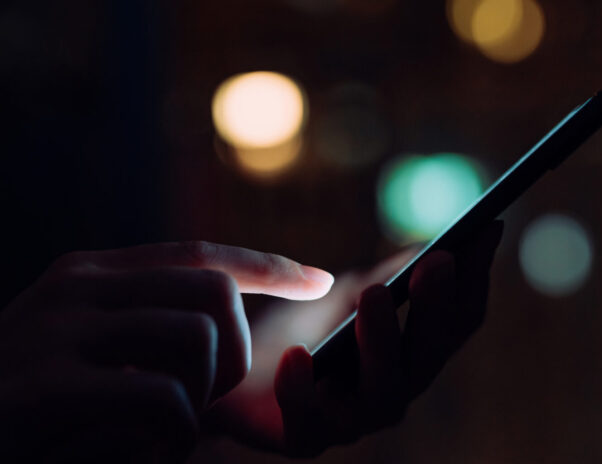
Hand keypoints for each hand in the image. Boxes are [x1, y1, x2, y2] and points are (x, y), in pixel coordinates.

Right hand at [0, 242, 332, 462]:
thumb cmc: (27, 407)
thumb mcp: (88, 354)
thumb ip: (144, 331)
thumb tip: (220, 327)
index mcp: (92, 276)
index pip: (200, 255)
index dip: (267, 267)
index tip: (318, 280)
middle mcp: (79, 288)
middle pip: (214, 292)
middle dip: (236, 350)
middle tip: (211, 397)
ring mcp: (59, 330)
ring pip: (197, 338)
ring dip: (204, 396)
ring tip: (172, 430)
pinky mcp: (47, 387)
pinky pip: (160, 396)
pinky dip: (175, 433)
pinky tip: (154, 451)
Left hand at [202, 221, 503, 456]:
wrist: (230, 364)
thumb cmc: (295, 330)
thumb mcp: (344, 295)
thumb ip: (387, 277)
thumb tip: (436, 245)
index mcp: (408, 357)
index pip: (456, 324)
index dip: (473, 281)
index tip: (483, 233)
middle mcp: (391, 392)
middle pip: (428, 356)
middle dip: (434, 307)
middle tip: (437, 261)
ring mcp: (351, 420)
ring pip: (383, 391)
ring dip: (382, 340)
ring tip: (373, 293)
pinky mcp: (302, 438)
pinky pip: (309, 421)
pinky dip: (304, 389)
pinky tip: (295, 356)